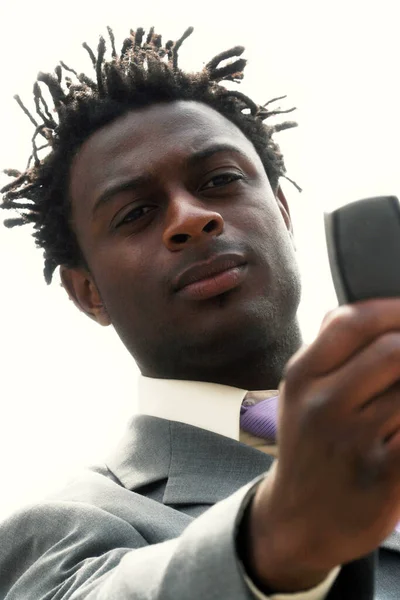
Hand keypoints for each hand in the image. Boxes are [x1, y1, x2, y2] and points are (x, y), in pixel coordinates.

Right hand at [245, 299, 399, 591]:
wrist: (299, 518)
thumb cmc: (308, 447)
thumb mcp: (299, 394)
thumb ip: (328, 350)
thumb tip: (374, 310)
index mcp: (301, 376)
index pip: (352, 321)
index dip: (395, 310)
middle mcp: (322, 404)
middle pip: (394, 350)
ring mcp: (353, 441)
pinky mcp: (383, 475)